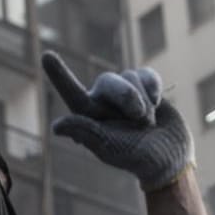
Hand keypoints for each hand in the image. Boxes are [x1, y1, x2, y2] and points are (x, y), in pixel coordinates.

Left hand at [43, 52, 193, 190]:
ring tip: (148, 123)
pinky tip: (157, 104)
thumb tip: (57, 126)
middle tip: (140, 121)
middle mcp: (103, 100)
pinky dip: (154, 88)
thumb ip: (86, 132)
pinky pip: (146, 74)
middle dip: (127, 97)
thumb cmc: (137, 158)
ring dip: (144, 101)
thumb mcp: (110, 148)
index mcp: (88, 115)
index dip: (59, 74)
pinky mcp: (144, 85)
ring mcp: (124, 91)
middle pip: (109, 80)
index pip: (71, 91)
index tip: (46, 56)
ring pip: (130, 76)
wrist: (169, 157)